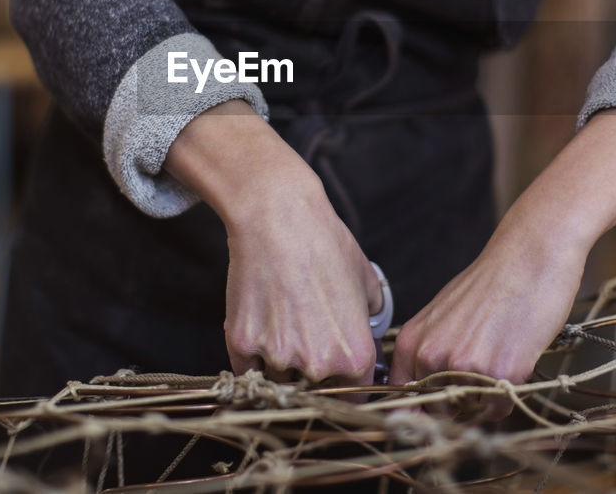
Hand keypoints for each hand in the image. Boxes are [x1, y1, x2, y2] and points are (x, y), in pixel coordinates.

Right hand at [164, 100, 381, 384]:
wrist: (278, 217)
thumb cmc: (325, 244)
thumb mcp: (367, 280)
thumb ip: (372, 315)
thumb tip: (369, 326)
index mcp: (355, 356)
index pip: (354, 397)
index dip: (347, 387)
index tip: (338, 379)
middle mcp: (317, 365)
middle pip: (314, 392)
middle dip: (312, 375)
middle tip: (305, 339)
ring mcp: (277, 357)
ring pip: (279, 381)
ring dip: (281, 364)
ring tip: (283, 322)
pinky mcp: (243, 344)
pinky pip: (249, 368)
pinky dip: (253, 355)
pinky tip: (262, 323)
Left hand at [391, 108, 615, 407]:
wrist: (529, 253)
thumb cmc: (490, 283)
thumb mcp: (443, 315)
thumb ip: (429, 352)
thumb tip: (421, 397)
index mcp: (413, 341)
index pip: (404, 399)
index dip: (422, 410)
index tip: (439, 409)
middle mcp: (432, 356)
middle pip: (439, 413)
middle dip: (460, 405)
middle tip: (480, 376)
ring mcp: (465, 366)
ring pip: (472, 411)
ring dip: (486, 399)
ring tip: (499, 360)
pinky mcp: (501, 372)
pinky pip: (500, 407)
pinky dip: (509, 395)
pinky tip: (516, 361)